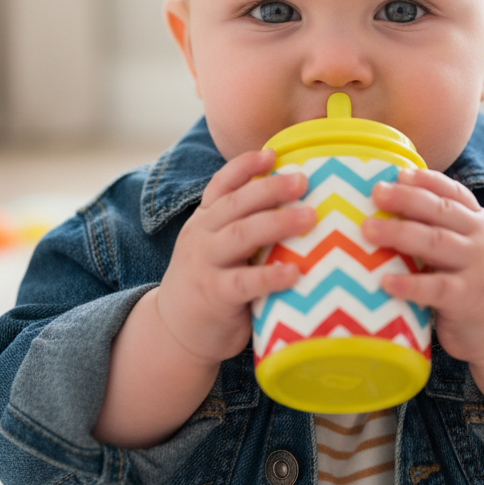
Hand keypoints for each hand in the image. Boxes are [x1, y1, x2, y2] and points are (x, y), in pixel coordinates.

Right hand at [155, 148, 316, 363]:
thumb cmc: (211, 282)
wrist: (174, 331)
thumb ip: (243, 226)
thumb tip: (297, 202)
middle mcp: (202, 235)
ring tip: (309, 216)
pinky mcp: (215, 295)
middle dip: (270, 189)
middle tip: (303, 180)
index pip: (222, 185)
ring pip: (241, 235)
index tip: (272, 153)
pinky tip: (295, 272)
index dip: (245, 166)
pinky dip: (270, 276)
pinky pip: (244, 282)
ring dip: (277, 223)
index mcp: (205, 220)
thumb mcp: (217, 247)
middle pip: (236, 204)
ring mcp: (205, 264)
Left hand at [362, 168, 483, 362]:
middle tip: (376, 192)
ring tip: (368, 229)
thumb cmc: (478, 284)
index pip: (454, 193)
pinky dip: (410, 284)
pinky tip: (385, 282)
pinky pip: (436, 288)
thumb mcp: (472, 249)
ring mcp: (477, 268)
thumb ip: (444, 231)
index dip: (427, 181)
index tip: (399, 173)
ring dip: (399, 233)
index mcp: (480, 223)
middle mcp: (481, 239)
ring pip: (436, 243)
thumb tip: (390, 210)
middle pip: (441, 211)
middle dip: (406, 198)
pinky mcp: (468, 299)